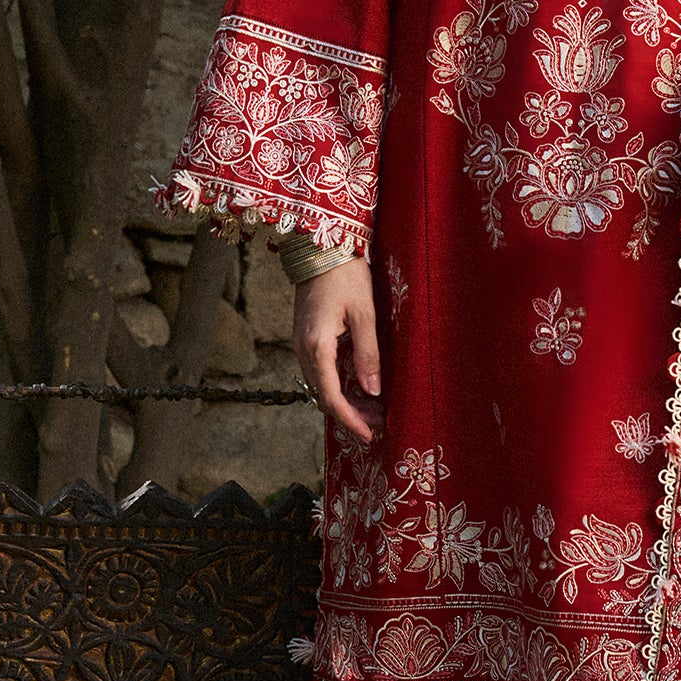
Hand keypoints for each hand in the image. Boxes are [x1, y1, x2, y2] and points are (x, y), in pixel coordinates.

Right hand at [293, 258, 382, 442]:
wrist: (320, 246)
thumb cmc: (345, 275)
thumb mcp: (365, 314)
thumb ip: (368, 354)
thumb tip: (373, 391)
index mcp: (317, 346)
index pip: (331, 397)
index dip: (350, 420)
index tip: (369, 435)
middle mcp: (303, 349)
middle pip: (324, 395)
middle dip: (351, 414)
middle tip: (379, 423)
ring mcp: (301, 343)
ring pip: (321, 385)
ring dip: (345, 400)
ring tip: (374, 408)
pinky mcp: (306, 337)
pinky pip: (320, 371)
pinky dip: (338, 384)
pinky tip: (358, 386)